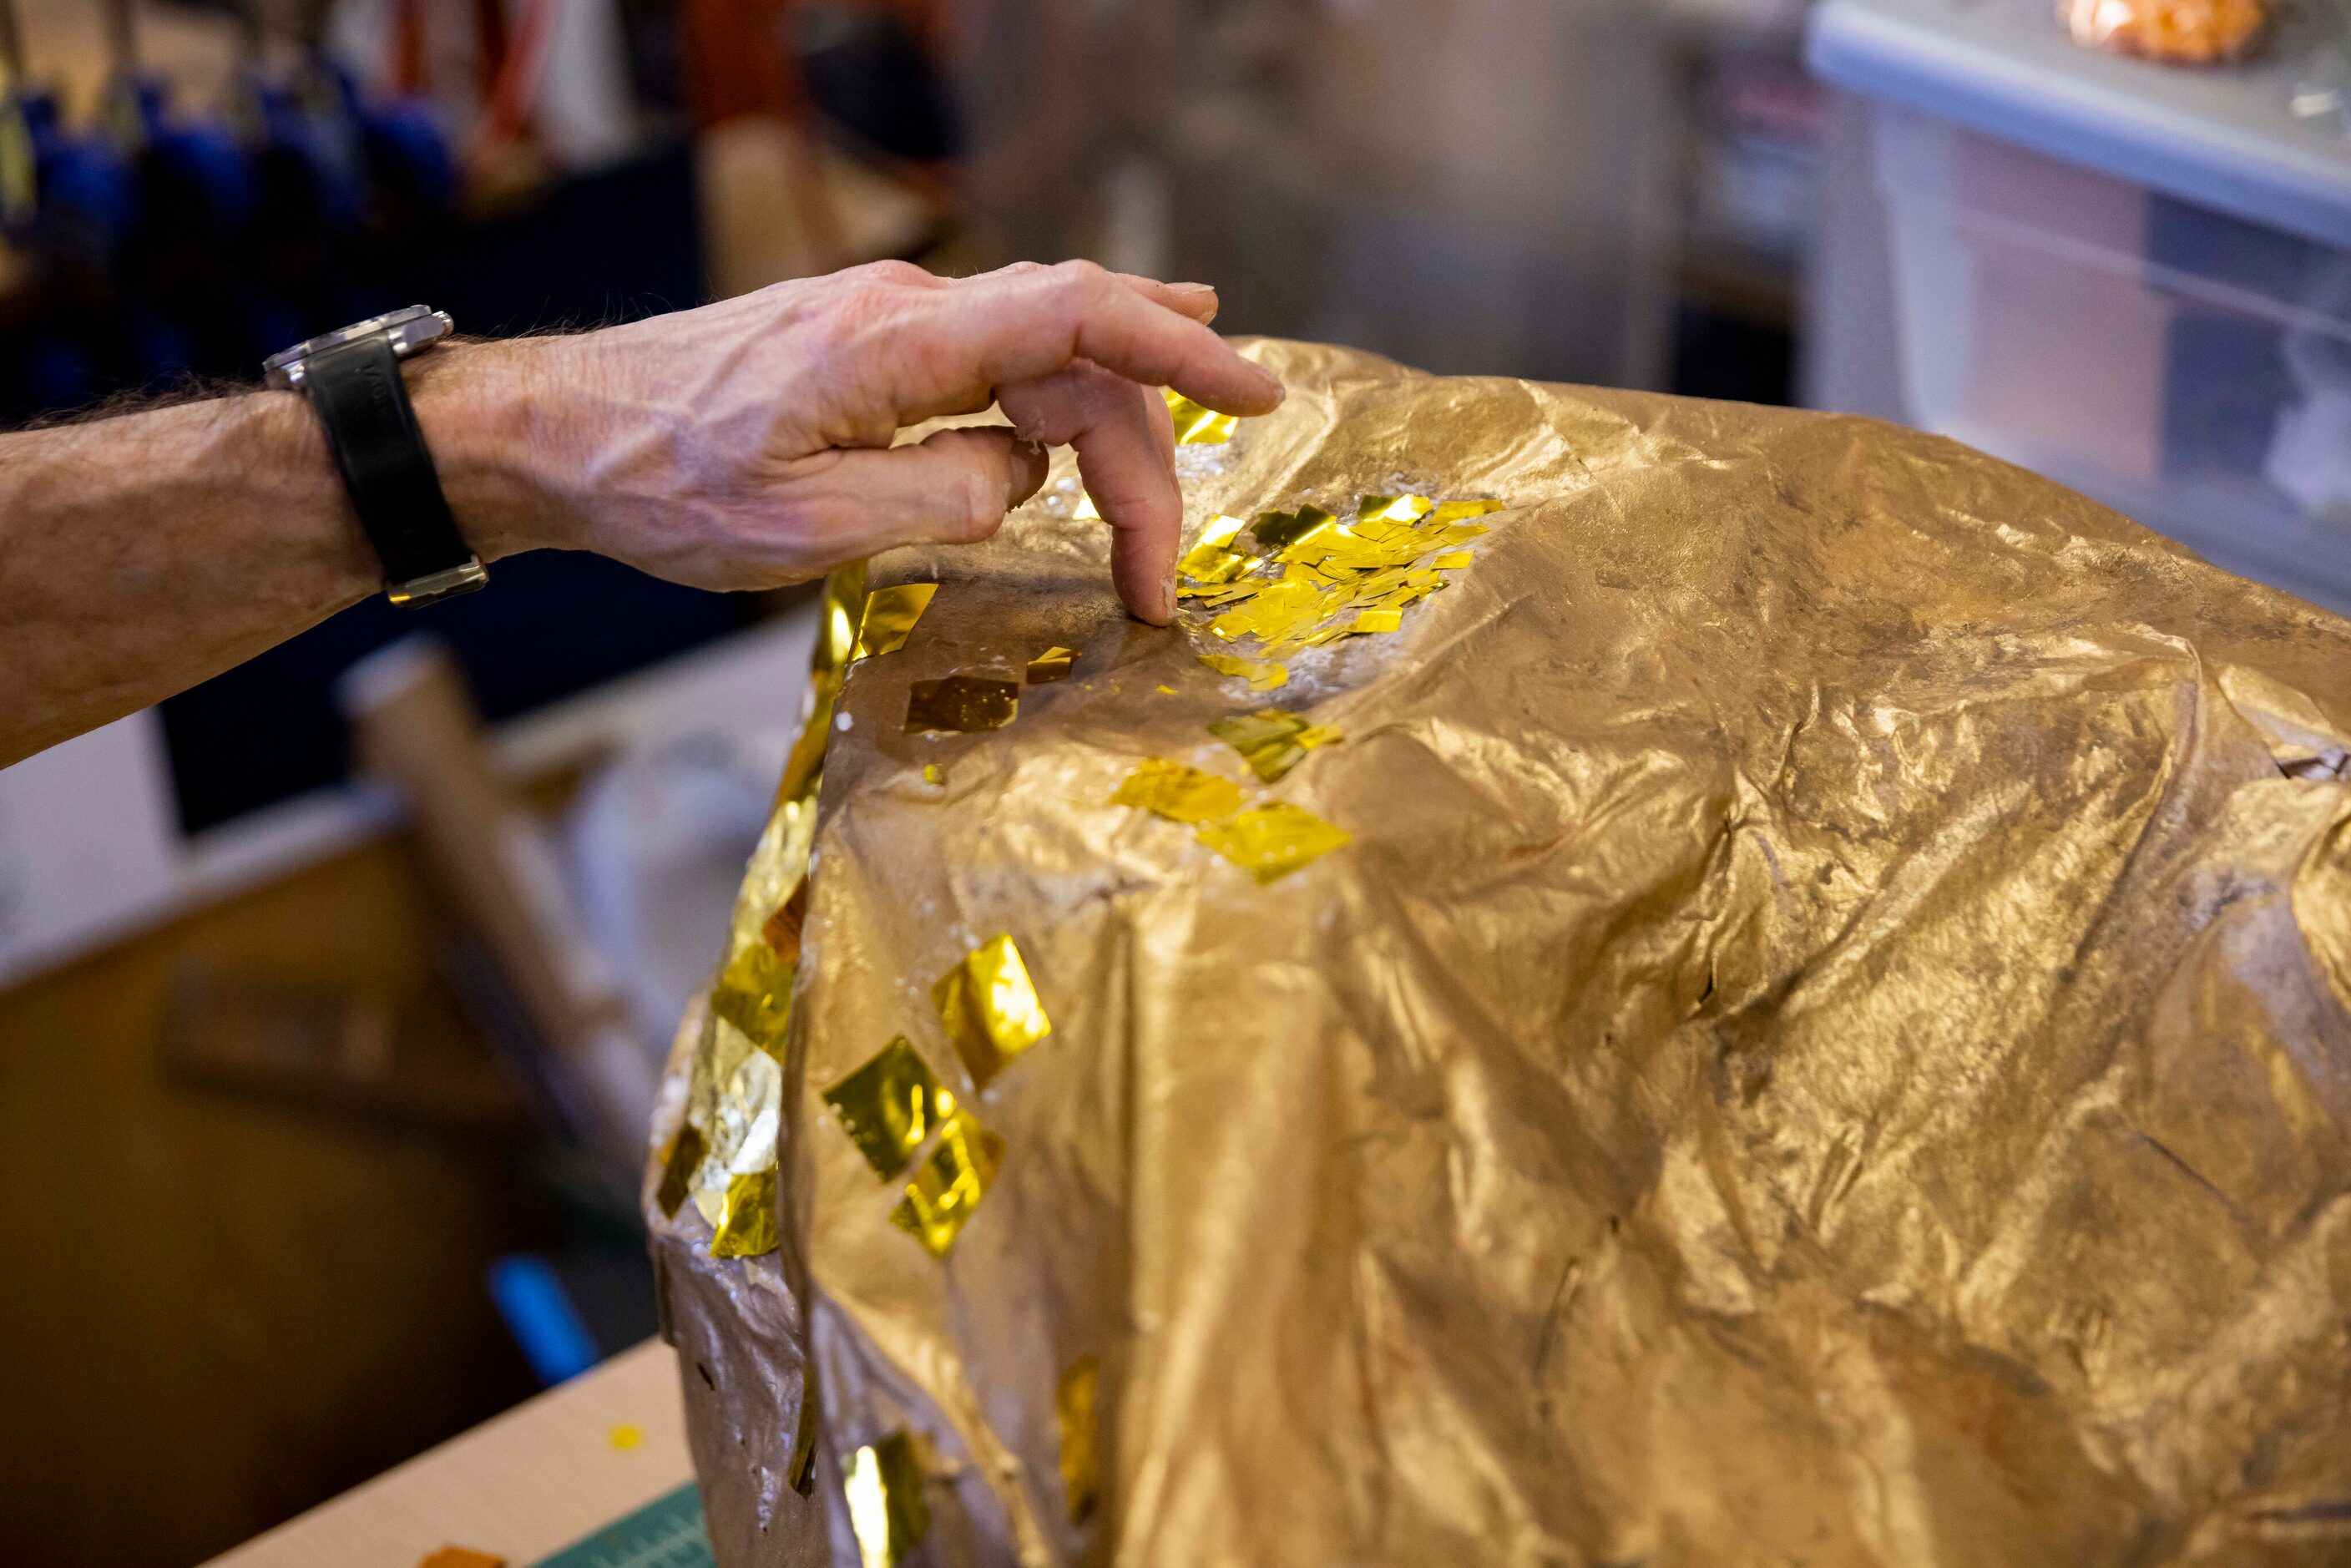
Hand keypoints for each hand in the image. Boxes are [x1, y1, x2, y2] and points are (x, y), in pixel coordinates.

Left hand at [421, 260, 1283, 623]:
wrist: (554, 435)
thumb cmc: (660, 485)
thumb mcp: (809, 531)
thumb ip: (945, 501)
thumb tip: (1021, 482)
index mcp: (898, 345)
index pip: (1075, 318)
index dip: (1180, 349)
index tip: (1260, 392)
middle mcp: (908, 313)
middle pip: (1076, 361)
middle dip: (1140, 469)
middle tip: (1153, 586)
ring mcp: (892, 324)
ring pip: (1042, 367)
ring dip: (1099, 458)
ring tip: (1133, 550)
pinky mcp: (873, 350)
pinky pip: (996, 368)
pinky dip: (1058, 412)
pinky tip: (1096, 428)